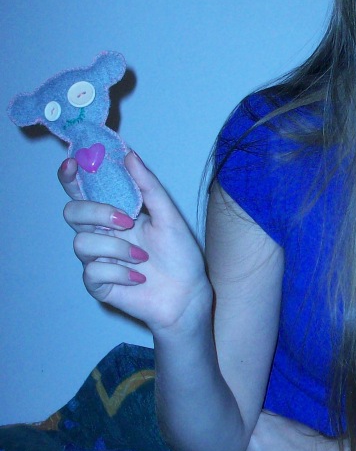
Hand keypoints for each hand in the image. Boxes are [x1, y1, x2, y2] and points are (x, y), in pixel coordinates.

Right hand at [60, 151, 210, 335]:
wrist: (188, 294)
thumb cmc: (180, 256)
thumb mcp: (170, 217)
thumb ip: (149, 187)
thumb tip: (130, 155)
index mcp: (115, 213)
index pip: (83, 191)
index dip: (71, 177)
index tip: (73, 164)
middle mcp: (101, 234)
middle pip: (72, 213)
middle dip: (96, 213)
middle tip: (127, 221)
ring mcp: (97, 259)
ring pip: (81, 243)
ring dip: (116, 248)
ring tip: (142, 257)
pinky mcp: (98, 284)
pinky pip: (92, 272)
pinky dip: (120, 273)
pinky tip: (139, 278)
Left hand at [233, 411, 341, 450]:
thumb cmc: (306, 438)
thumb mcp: (282, 419)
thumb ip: (261, 418)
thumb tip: (244, 417)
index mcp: (260, 420)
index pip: (236, 420)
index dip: (238, 425)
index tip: (241, 427)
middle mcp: (252, 438)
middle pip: (232, 437)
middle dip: (238, 439)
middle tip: (248, 443)